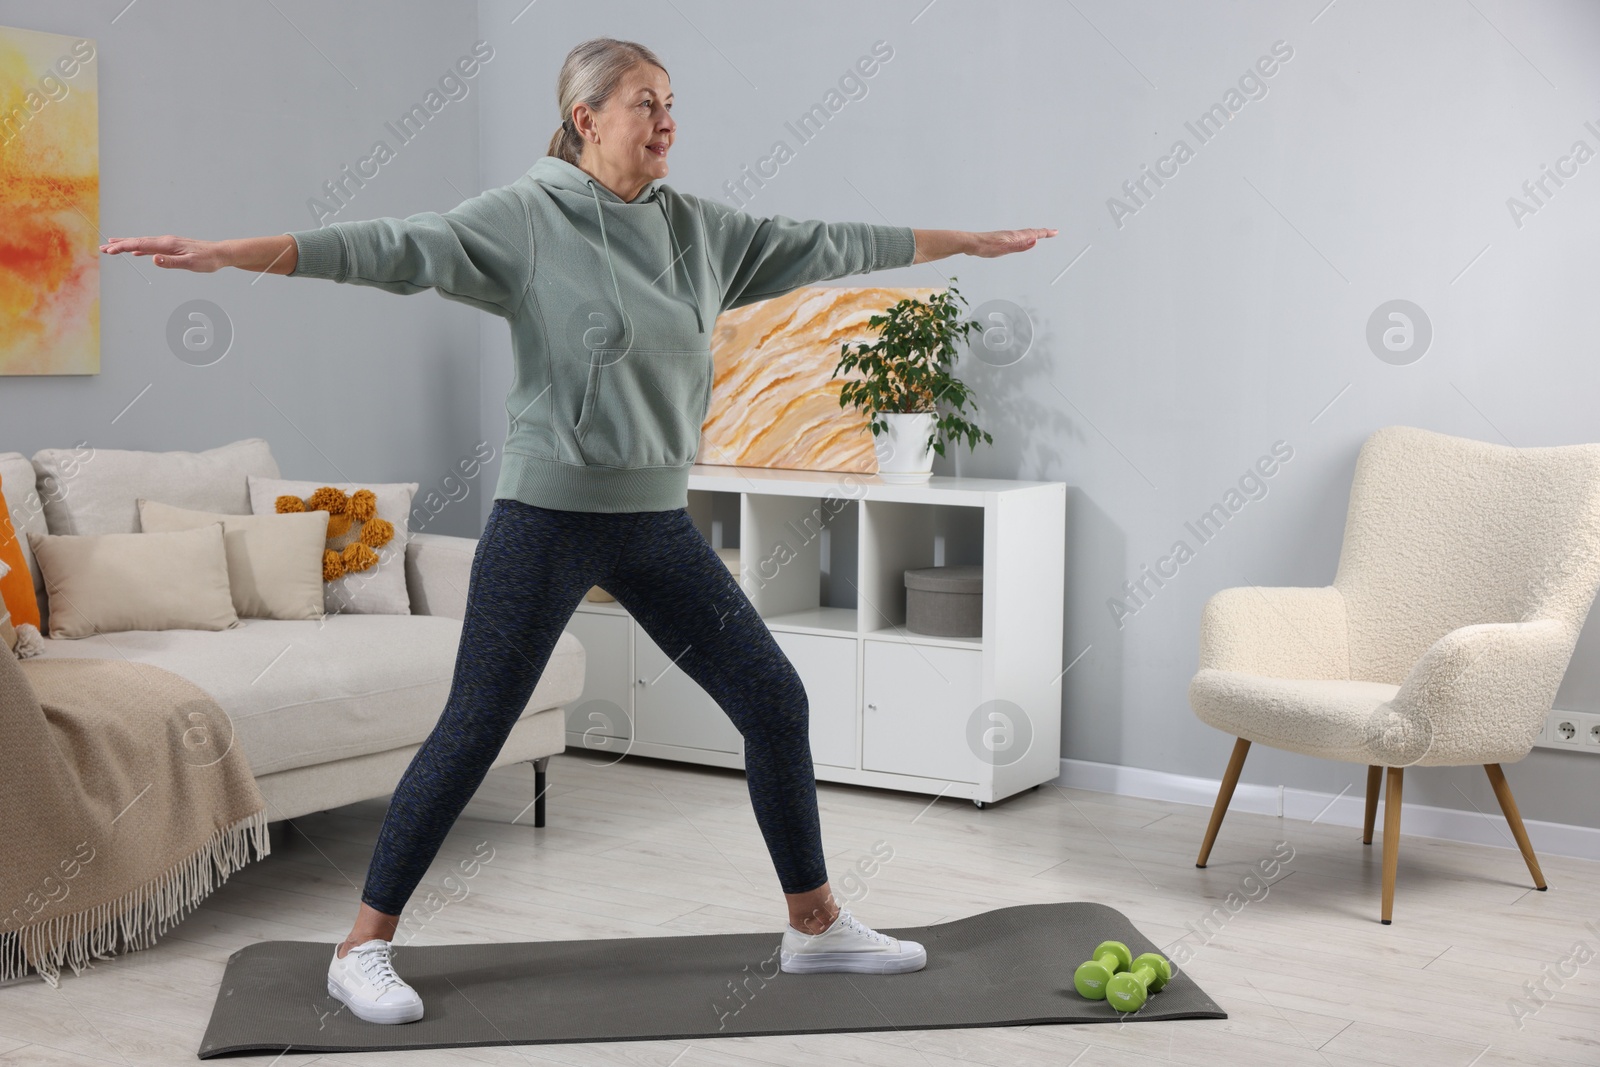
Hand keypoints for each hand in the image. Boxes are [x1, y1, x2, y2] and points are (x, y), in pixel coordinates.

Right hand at [100, 235, 227, 271]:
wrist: (220, 253)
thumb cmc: (207, 260)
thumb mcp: (190, 264)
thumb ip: (171, 262)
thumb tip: (152, 259)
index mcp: (167, 245)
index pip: (140, 245)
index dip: (123, 247)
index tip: (108, 251)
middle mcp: (165, 241)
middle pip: (137, 242)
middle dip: (119, 245)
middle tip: (102, 249)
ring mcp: (168, 243)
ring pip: (143, 244)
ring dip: (127, 246)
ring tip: (112, 247)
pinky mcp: (172, 247)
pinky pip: (151, 247)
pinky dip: (140, 249)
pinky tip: (136, 253)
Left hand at [967, 228, 1057, 257]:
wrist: (970, 244)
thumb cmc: (985, 247)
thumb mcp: (1004, 249)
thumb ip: (1020, 246)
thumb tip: (1035, 241)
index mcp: (1015, 237)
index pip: (1034, 234)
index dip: (1045, 233)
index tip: (1055, 232)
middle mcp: (1012, 235)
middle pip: (1030, 233)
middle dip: (1042, 232)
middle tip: (1051, 232)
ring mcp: (1006, 237)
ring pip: (1023, 234)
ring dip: (1033, 234)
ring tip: (1038, 235)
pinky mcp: (1000, 240)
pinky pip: (1016, 238)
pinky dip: (1022, 238)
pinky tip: (1019, 240)